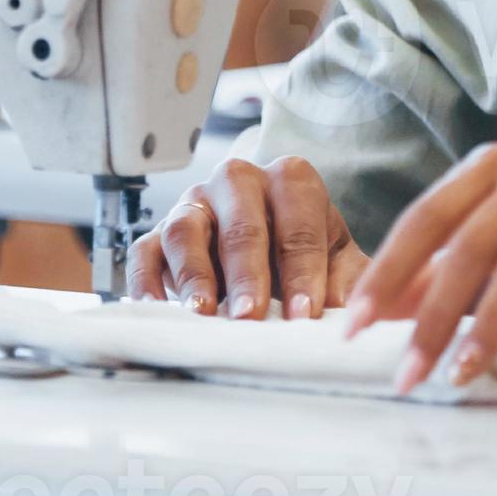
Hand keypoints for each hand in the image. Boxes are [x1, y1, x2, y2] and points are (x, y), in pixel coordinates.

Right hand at [130, 154, 368, 320]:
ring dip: (194, 274)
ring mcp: (194, 205)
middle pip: (240, 222)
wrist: (267, 248)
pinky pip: (144, 251)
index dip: (304, 270)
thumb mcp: (339, 259)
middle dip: (247, 272)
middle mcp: (238, 182)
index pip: (298, 221)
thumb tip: (352, 313)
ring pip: (186, 228)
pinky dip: (146, 281)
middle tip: (251, 315)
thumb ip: (351, 281)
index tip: (305, 315)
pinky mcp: (158, 234)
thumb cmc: (306, 252)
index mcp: (290, 180)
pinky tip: (158, 311)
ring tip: (204, 313)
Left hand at [342, 117, 496, 393]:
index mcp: (492, 170)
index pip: (425, 219)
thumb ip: (457, 254)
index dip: (387, 272)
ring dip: (495, 317)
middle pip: (469, 242)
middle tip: (407, 371)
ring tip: (468, 371)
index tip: (354, 326)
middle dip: (433, 313)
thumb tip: (392, 302)